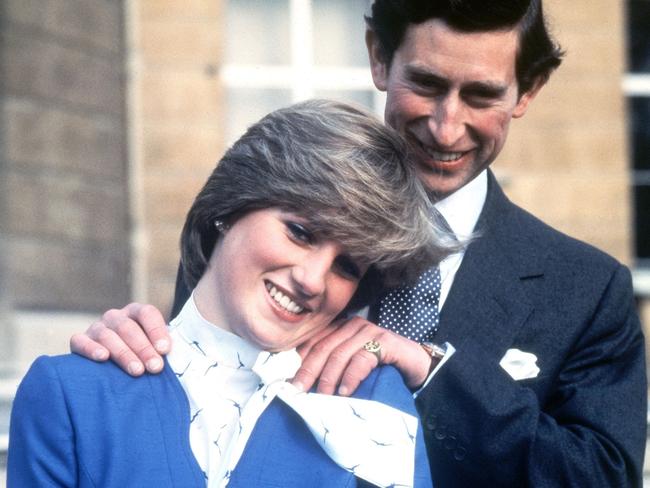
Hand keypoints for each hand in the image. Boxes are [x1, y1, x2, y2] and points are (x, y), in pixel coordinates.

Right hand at [69, 303, 170, 375]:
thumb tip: (176, 356)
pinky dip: (91, 348)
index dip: (157, 330)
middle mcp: (116, 316)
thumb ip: (163, 347)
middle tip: (155, 367)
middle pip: (128, 327)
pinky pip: (80, 341)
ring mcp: (97, 327)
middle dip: (144, 348)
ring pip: (108, 335)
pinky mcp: (79, 340)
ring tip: (137, 371)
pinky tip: (102, 357)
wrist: (112, 366)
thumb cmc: (141, 356)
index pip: (147, 313)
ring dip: (124, 353)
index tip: (165, 350)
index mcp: (136, 312)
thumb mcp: (154, 347)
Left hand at [292, 316, 431, 395]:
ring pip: (340, 354)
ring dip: (328, 378)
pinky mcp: (385, 341)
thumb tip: (304, 384)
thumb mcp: (352, 366)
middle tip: (298, 391)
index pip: (314, 342)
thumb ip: (333, 368)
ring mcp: (370, 331)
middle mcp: (353, 325)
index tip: (290, 382)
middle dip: (309, 371)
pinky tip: (345, 391)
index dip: (300, 362)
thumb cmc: (381, 368)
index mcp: (341, 328)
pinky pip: (361, 359)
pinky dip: (350, 377)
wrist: (417, 365)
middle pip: (323, 348)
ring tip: (322, 397)